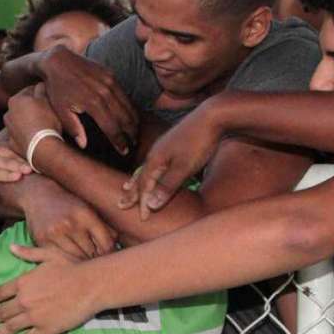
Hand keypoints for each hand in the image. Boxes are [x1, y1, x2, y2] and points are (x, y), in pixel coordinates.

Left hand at [0, 244, 96, 333]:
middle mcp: (24, 301)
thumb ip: (28, 253)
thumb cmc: (71, 267)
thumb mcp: (48, 255)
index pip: (0, 293)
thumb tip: (11, 247)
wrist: (89, 285)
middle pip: (2, 312)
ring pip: (10, 327)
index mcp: (23, 283)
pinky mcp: (45, 329)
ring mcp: (33, 316)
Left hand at [4, 85, 61, 156]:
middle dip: (33, 107)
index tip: (48, 98)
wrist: (43, 148)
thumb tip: (40, 85)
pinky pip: (21, 134)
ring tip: (43, 124)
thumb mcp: (47, 101)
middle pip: (23, 106)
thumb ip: (41, 90)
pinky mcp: (12, 143)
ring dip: (30, 120)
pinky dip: (27, 133)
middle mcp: (8, 114)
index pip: (29, 91)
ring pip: (21, 120)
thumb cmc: (47, 121)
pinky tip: (38, 135)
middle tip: (48, 111)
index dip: (40, 93)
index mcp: (15, 100)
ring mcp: (9, 129)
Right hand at [22, 180, 117, 258]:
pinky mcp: (42, 241)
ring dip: (81, 260)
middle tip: (96, 258)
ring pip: (76, 258)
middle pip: (91, 253)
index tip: (109, 255)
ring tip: (83, 257)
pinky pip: (60, 258)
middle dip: (95, 257)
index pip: (105, 244)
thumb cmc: (68, 204)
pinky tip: (68, 255)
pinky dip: (66, 259)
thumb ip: (104, 227)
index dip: (109, 252)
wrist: (38, 195)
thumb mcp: (88, 209)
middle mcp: (70, 224)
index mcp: (85, 215)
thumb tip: (116, 247)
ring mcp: (55, 233)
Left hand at [38, 47, 137, 153]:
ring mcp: (109, 81)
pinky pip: (124, 94)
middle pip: (124, 118)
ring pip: (128, 105)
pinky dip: (130, 106)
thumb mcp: (60, 110)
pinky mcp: (111, 74)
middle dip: (131, 133)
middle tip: (133, 144)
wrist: (57, 61)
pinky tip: (130, 115)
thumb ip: (74, 128)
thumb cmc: (57, 89)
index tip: (124, 151)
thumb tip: (84, 145)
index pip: (112, 127)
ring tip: (135, 133)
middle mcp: (105, 92)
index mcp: (93, 103)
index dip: (119, 141)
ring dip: (134, 120)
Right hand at [119, 103, 220, 219]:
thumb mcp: (184, 168)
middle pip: (139, 177)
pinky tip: (153, 170)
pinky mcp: (172, 145)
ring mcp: (163, 148)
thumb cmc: (199, 142)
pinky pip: (155, 164)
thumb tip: (150, 205)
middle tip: (121, 204)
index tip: (143, 218)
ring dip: (136, 181)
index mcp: (155, 160)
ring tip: (127, 187)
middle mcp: (155, 154)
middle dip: (131, 193)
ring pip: (145, 169)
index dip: (142, 203)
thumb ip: (167, 186)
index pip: (144, 186)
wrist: (212, 115)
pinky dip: (149, 172)